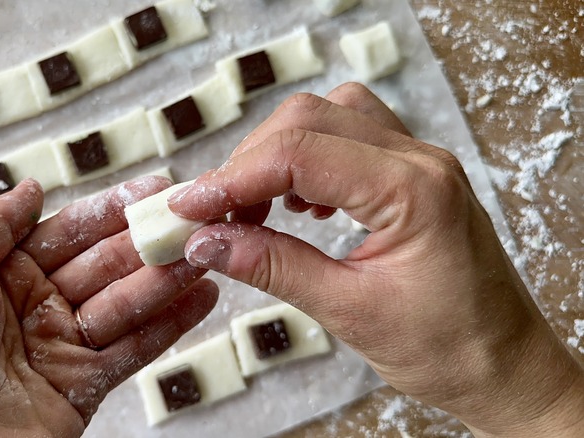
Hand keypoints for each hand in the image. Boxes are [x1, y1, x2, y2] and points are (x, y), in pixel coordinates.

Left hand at [0, 178, 217, 436]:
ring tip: (205, 251)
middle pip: (103, 264)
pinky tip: (200, 298)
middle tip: (191, 217)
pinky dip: (170, 325)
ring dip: (167, 277)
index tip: (151, 188)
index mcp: (1, 274)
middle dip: (146, 240)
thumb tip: (30, 187)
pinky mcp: (84, 386)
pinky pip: (135, 348)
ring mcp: (62, 347)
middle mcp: (36, 307)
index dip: (110, 210)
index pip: (66, 232)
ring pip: (126, 303)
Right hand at [168, 84, 583, 436]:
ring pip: (328, 116)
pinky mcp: (412, 174)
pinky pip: (349, 137)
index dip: (233, 176)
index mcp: (414, 190)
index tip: (190, 206)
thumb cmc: (449, 348)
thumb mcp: (349, 311)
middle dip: (249, 162)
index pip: (300, 153)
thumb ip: (274, 267)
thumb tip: (208, 241)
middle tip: (214, 213)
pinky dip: (308, 159)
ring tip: (254, 208)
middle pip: (309, 118)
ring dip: (278, 154)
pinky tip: (299, 202)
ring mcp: (419, 161)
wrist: (503, 364)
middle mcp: (420, 160)